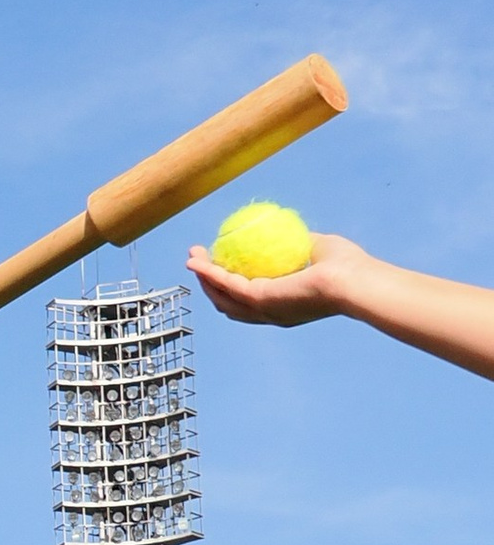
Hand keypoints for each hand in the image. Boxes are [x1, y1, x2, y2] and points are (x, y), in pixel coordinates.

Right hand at [188, 231, 364, 329]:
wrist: (354, 281)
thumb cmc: (347, 267)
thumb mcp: (319, 248)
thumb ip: (301, 244)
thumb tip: (286, 231)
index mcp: (283, 306)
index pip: (249, 299)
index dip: (231, 284)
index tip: (222, 261)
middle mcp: (270, 314)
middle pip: (228, 303)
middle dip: (209, 284)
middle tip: (199, 260)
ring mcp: (263, 310)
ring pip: (221, 297)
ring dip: (203, 278)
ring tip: (191, 257)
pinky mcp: (259, 300)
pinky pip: (226, 284)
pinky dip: (208, 272)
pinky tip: (196, 259)